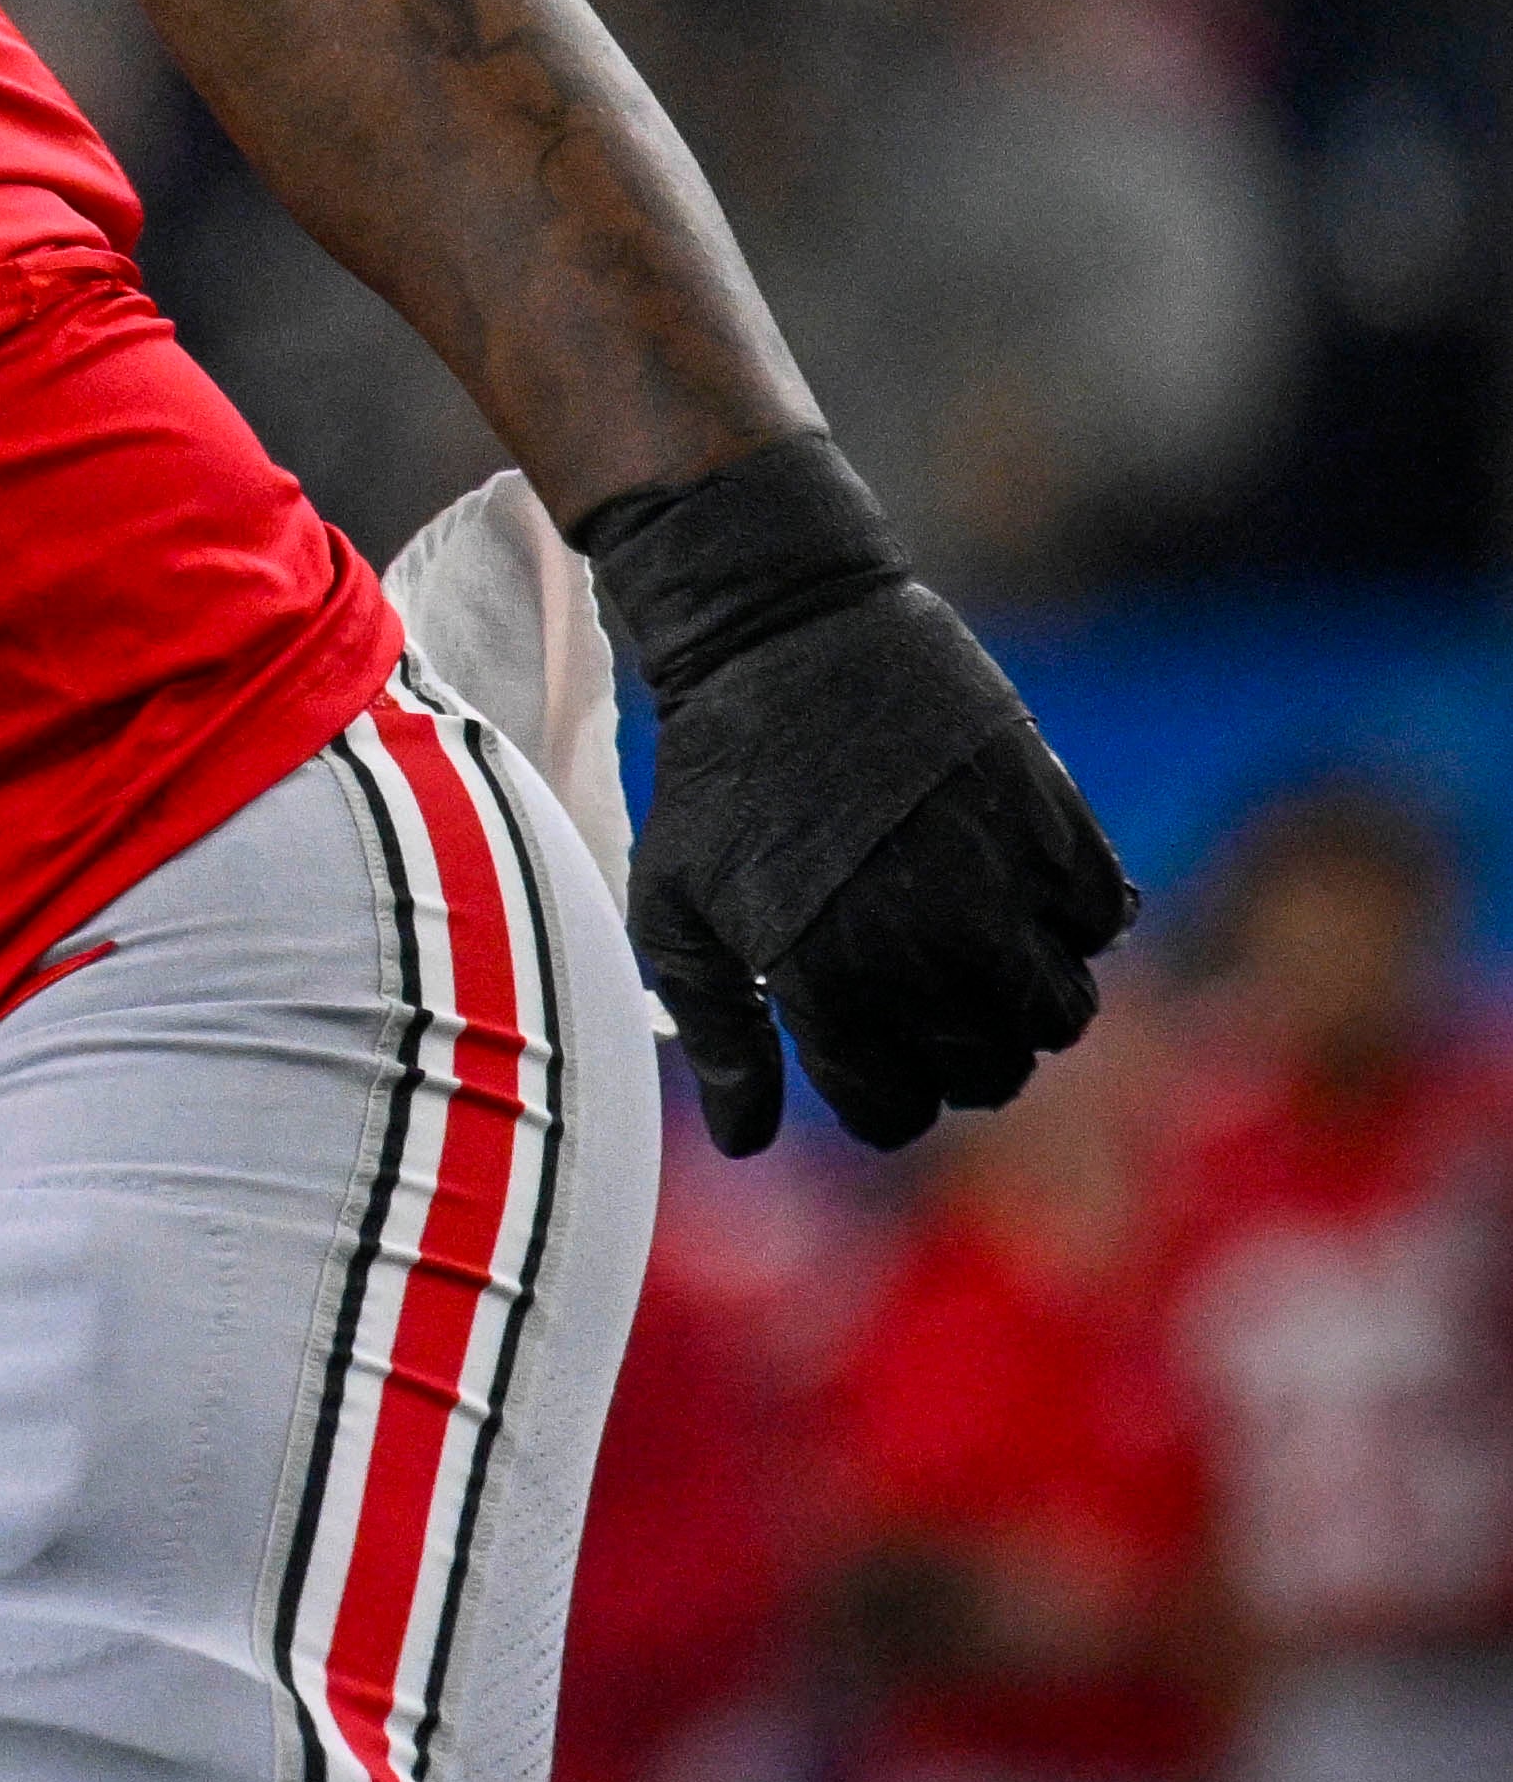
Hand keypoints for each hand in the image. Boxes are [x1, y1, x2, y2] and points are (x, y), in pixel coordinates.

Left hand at [577, 435, 1133, 1154]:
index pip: (894, 1109)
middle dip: (956, 1057)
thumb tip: (745, 1142)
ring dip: (1024, 1002)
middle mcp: (925, 948)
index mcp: (828, 983)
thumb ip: (719, 1033)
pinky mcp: (1055, 823)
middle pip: (990, 1074)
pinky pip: (1102, 924)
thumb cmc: (715, 782)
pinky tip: (1011, 887)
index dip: (881, 1096)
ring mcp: (999, 887)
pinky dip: (1072, 922)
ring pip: (1061, 1015)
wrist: (785, 640)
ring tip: (968, 953)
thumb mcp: (678, 911)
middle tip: (919, 1005)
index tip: (867, 1057)